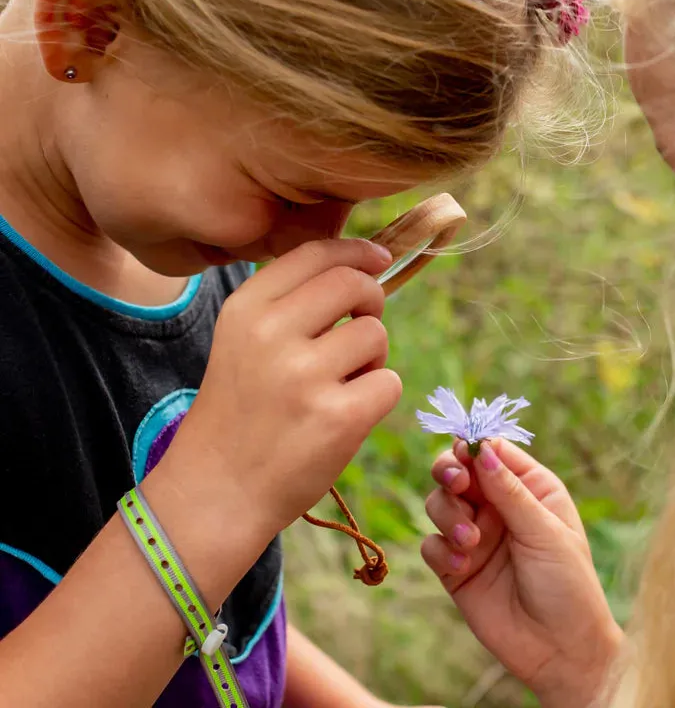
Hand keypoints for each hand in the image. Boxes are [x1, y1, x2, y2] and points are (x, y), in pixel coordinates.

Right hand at [166, 239, 401, 536]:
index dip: (356, 252)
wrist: (216, 489)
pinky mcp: (338, 418)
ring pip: (376, 335)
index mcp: (246, 309)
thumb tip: (362, 269)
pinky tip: (347, 414)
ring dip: (372, 358)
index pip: (315, 253)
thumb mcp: (242, 342)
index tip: (377, 260)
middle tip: (362, 327)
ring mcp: (305, 376)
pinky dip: (378, 396)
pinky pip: (389, 383)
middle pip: (354, 284)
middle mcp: (271, 334)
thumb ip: (290, 305)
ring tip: (342, 384)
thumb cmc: (239, 412)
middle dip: (371, 301)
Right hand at [422, 439, 622, 707]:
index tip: (464, 454)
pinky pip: (431, 543)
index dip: (473, 447)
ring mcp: (474, 535)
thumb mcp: (544, 532)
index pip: (492, 451)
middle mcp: (498, 506)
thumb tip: (481, 448)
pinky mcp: (455, 566)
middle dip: (449, 472)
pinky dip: (442, 549)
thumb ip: (509, 491)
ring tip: (471, 542)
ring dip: (448, 516)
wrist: (561, 652)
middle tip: (456, 485)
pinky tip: (463, 566)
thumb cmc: (568, 586)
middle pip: (456, 470)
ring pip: (439, 503)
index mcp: (529, 488)